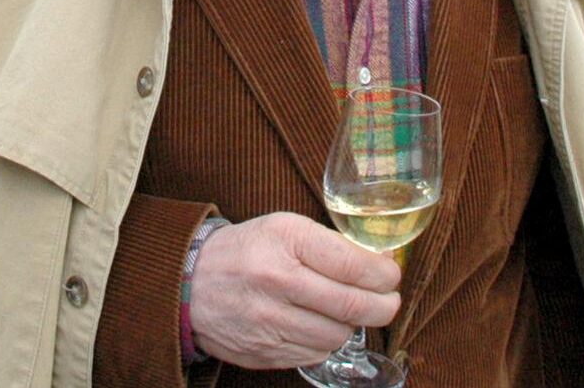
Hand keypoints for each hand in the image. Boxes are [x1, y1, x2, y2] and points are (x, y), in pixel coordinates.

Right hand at [188, 211, 401, 368]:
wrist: (191, 284)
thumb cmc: (247, 250)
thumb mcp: (286, 228)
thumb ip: (332, 244)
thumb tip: (381, 263)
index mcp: (286, 242)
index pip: (353, 265)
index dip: (384, 274)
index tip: (392, 275)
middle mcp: (277, 282)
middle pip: (352, 306)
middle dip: (384, 306)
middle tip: (389, 301)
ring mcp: (269, 323)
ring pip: (337, 335)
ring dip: (352, 325)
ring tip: (347, 311)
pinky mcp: (264, 353)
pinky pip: (315, 354)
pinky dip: (325, 341)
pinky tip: (319, 324)